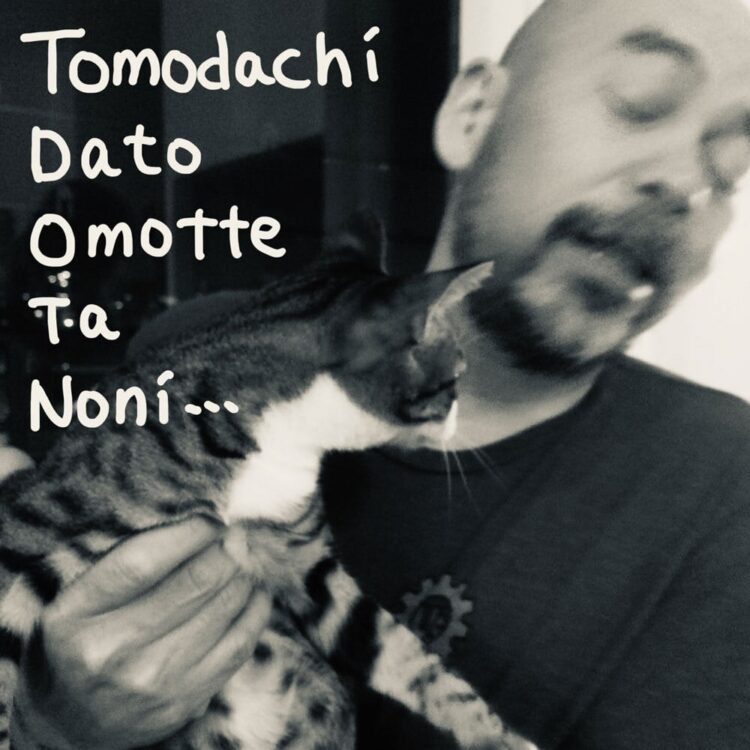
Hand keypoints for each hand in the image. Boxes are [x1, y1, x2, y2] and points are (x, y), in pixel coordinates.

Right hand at [14, 518, 270, 749]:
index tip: (211, 521)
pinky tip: (255, 590)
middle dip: (228, 549)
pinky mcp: (185, 700)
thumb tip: (212, 526)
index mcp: (76, 615)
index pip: (143, 560)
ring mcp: (151, 680)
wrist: (72, 724)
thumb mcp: (85, 595)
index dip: (190, 532)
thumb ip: (137, 556)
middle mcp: (111, 651)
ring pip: (225, 606)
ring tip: (247, 558)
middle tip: (236, 536)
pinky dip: (256, 607)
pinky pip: (240, 642)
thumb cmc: (86, 639)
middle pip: (195, 580)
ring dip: (246, 573)